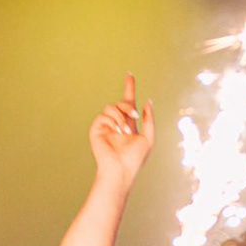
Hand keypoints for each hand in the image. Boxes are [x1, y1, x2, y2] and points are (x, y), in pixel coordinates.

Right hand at [87, 73, 153, 187]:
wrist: (121, 170)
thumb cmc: (135, 159)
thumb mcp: (148, 138)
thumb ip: (149, 120)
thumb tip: (147, 101)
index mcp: (129, 124)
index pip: (129, 103)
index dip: (129, 88)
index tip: (130, 74)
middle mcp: (117, 123)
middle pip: (122, 102)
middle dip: (129, 106)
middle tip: (135, 117)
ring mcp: (106, 125)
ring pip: (112, 107)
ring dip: (122, 117)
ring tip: (125, 131)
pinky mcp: (96, 129)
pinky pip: (104, 115)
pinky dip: (113, 121)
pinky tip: (117, 131)